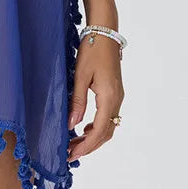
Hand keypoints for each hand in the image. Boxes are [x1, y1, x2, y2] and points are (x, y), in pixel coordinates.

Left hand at [67, 33, 123, 161]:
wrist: (104, 33)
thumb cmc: (91, 50)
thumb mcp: (80, 75)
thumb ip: (77, 100)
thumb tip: (72, 125)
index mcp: (109, 97)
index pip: (99, 131)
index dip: (86, 145)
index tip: (71, 154)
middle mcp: (117, 100)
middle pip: (105, 133)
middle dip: (88, 146)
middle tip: (70, 154)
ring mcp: (118, 97)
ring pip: (108, 126)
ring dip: (93, 137)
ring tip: (74, 143)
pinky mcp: (114, 92)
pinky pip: (108, 116)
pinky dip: (97, 127)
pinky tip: (84, 127)